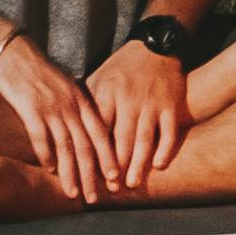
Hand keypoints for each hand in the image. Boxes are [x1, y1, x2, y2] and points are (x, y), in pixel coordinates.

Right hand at [0, 33, 109, 199]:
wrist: (12, 50)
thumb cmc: (36, 69)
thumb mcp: (64, 84)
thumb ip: (75, 105)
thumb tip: (84, 127)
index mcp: (80, 99)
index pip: (100, 133)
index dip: (108, 157)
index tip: (114, 178)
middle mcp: (69, 105)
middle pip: (85, 146)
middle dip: (92, 174)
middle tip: (96, 197)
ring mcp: (50, 107)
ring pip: (65, 147)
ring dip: (70, 173)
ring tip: (73, 194)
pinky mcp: (29, 108)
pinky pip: (41, 137)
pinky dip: (46, 156)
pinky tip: (49, 171)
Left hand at [86, 37, 193, 192]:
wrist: (155, 45)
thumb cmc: (122, 68)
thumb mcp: (99, 79)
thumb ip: (86, 104)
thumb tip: (63, 128)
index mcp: (107, 94)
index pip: (97, 129)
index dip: (92, 153)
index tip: (85, 174)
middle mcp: (129, 100)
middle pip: (120, 139)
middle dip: (114, 166)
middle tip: (108, 188)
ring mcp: (152, 104)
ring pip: (144, 139)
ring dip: (138, 164)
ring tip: (131, 185)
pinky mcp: (172, 106)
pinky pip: (169, 132)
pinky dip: (165, 149)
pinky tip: (158, 166)